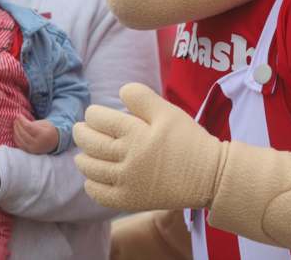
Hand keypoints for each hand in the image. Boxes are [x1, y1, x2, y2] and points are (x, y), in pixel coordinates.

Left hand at [13, 117, 58, 153]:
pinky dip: (16, 137)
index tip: (19, 115)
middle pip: (23, 133)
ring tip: (15, 124)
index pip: (28, 127)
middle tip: (16, 119)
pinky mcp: (29, 151)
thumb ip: (33, 123)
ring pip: (20, 140)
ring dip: (16, 131)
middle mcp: (37, 143)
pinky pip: (20, 145)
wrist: (55, 142)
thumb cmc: (49, 130)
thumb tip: (21, 120)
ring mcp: (33, 149)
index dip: (22, 120)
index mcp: (43, 134)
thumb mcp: (44, 123)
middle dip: (18, 125)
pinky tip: (16, 131)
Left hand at [73, 83, 225, 211]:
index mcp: (135, 133)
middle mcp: (127, 158)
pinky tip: (92, 178)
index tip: (94, 114)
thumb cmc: (188, 139)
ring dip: (82, 158)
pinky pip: (100, 194)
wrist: (209, 175)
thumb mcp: (167, 111)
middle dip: (81, 133)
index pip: (98, 120)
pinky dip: (91, 185)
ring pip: (91, 169)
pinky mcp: (131, 200)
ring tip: (83, 153)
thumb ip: (142, 97)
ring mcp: (127, 182)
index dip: (92, 115)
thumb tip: (120, 90)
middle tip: (80, 129)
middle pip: (90, 143)